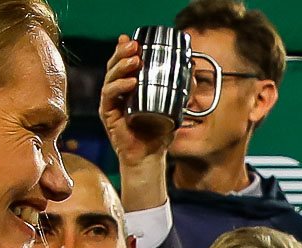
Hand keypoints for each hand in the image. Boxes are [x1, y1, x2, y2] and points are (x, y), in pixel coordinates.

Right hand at [99, 35, 174, 167]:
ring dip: (122, 66)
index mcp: (129, 88)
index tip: (133, 38)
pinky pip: (110, 95)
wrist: (150, 156)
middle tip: (134, 44)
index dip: (125, 50)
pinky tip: (131, 81)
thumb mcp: (174, 107)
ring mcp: (111, 102)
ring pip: (110, 77)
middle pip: (114, 66)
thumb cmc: (159, 133)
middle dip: (122, 52)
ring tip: (135, 59)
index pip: (124, 64)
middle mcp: (117, 92)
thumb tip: (193, 70)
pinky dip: (119, 86)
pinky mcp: (108, 114)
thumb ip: (182, 90)